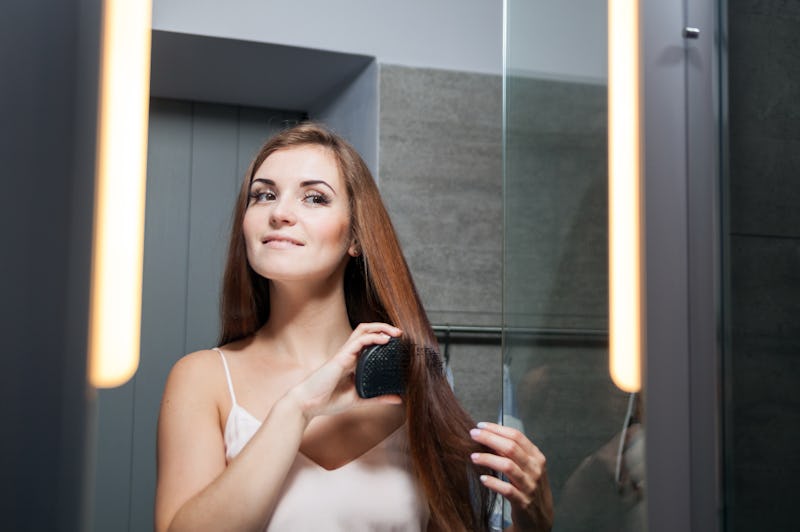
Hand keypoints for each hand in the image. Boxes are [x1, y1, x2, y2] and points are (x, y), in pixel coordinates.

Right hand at [288, 322, 402, 418]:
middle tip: (399, 333)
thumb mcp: (359, 399)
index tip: (399, 343)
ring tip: (395, 333)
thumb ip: (378, 398)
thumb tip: (398, 399)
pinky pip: (358, 341)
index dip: (384, 338)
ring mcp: (344, 354)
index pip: (369, 342)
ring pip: (363, 330)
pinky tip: (384, 340)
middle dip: (384, 328)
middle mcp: (349, 354)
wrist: (308, 404)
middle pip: (366, 331)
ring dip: (380, 328)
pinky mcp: (340, 357)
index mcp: (353, 362)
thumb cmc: (328, 400)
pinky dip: (373, 337)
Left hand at [470, 422, 553, 531]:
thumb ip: (512, 453)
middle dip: (489, 438)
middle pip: (511, 448)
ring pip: (508, 466)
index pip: (516, 436)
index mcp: (536, 457)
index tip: (480, 425)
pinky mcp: (523, 502)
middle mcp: (535, 469)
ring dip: (488, 459)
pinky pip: (507, 490)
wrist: (540, 518)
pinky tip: (483, 479)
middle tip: (473, 434)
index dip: (497, 429)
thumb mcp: (526, 467)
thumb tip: (489, 437)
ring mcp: (530, 486)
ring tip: (473, 456)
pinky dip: (494, 483)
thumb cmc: (529, 487)